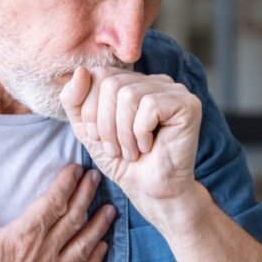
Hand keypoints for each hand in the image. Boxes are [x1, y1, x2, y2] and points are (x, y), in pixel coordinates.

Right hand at [0, 163, 114, 261]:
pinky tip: (102, 249)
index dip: (67, 183)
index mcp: (25, 235)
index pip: (53, 202)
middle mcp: (45, 254)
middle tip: (97, 179)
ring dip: (98, 226)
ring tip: (111, 210)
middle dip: (87, 196)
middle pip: (73, 219)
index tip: (77, 170)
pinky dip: (94, 260)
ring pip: (83, 246)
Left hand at [60, 66, 201, 218]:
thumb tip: (80, 70)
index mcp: (131, 81)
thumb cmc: (122, 161)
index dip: (90, 110)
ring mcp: (173, 89)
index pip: (97, 74)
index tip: (99, 138)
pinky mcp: (187, 104)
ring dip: (123, 133)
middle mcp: (153, 80)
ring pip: (129, 95)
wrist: (150, 191)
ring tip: (131, 151)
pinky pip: (150, 106)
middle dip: (105, 124)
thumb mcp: (86, 129)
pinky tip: (149, 147)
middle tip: (116, 149)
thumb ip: (74, 100)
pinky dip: (141, 133)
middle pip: (111, 84)